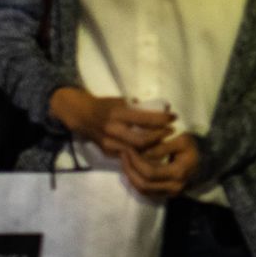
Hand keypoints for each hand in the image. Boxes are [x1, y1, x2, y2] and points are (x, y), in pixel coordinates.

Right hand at [49, 87, 174, 158]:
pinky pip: (128, 156)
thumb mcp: (121, 100)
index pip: (144, 120)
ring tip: (165, 141)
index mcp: (118, 113)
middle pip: (142, 140)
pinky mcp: (108, 152)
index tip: (174, 117)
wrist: (81, 116)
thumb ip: (139, 107)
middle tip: (171, 131)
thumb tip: (163, 108)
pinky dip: (142, 154)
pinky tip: (153, 150)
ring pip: (136, 151)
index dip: (162, 120)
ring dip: (153, 148)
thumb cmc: (105, 105)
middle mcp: (113, 130)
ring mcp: (109, 143)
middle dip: (160, 137)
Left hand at [120, 133, 202, 198]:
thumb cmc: (193, 148)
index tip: (128, 148)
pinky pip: (146, 191)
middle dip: (129, 169)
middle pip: (144, 184)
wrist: (205, 161)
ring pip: (143, 190)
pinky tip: (132, 169)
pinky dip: (136, 181)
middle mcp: (174, 187)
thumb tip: (140, 152)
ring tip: (125, 161)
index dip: (135, 161)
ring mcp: (170, 193)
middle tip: (123, 154)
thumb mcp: (181, 141)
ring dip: (130, 176)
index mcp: (178, 173)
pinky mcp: (166, 194)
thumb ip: (161, 147)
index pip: (150, 172)